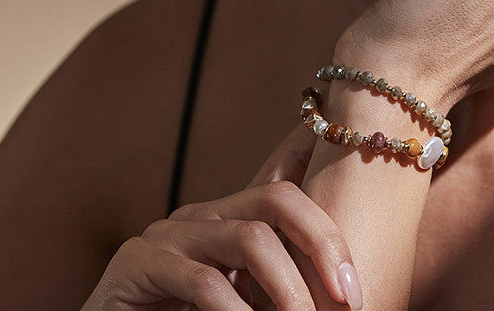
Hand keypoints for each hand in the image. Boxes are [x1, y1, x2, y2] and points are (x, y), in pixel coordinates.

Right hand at [81, 126, 361, 310]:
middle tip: (347, 302)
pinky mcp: (137, 262)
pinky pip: (203, 281)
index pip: (288, 194)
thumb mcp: (241, 302)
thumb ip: (273, 289)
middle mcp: (203, 215)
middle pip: (276, 198)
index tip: (356, 289)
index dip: (329, 232)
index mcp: (230, 219)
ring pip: (248, 237)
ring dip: (287, 290)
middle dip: (322, 245)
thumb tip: (344, 299)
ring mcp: (169, 233)